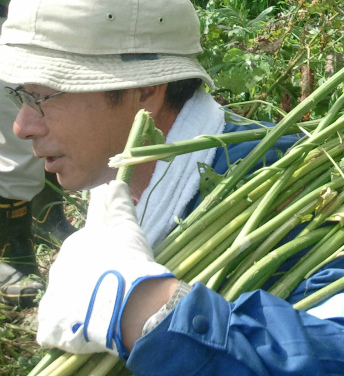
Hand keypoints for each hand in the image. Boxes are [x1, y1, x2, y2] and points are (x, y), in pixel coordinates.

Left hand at [37, 181, 171, 357]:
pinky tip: (91, 324)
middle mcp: (61, 266)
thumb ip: (119, 207)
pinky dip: (72, 324)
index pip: (88, 241)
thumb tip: (115, 182)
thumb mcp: (127, 229)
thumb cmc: (128, 260)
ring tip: (110, 305)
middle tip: (119, 281)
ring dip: (86, 298)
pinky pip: (59, 324)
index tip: (121, 258)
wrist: (126, 303)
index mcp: (78, 242)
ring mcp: (55, 295)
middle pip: (78, 269)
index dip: (107, 249)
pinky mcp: (53, 324)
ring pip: (70, 295)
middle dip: (95, 273)